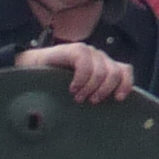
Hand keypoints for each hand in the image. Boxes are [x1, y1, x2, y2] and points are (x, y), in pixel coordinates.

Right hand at [13, 41, 134, 102]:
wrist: (32, 71)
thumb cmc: (56, 87)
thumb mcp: (81, 93)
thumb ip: (96, 94)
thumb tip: (112, 109)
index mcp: (104, 67)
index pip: (125, 70)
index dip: (126, 84)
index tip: (117, 99)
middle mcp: (99, 57)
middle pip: (116, 73)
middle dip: (105, 90)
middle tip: (91, 101)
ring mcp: (88, 52)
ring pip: (101, 72)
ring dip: (90, 88)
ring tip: (78, 97)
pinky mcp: (75, 49)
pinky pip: (84, 64)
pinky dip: (80, 80)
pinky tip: (71, 88)